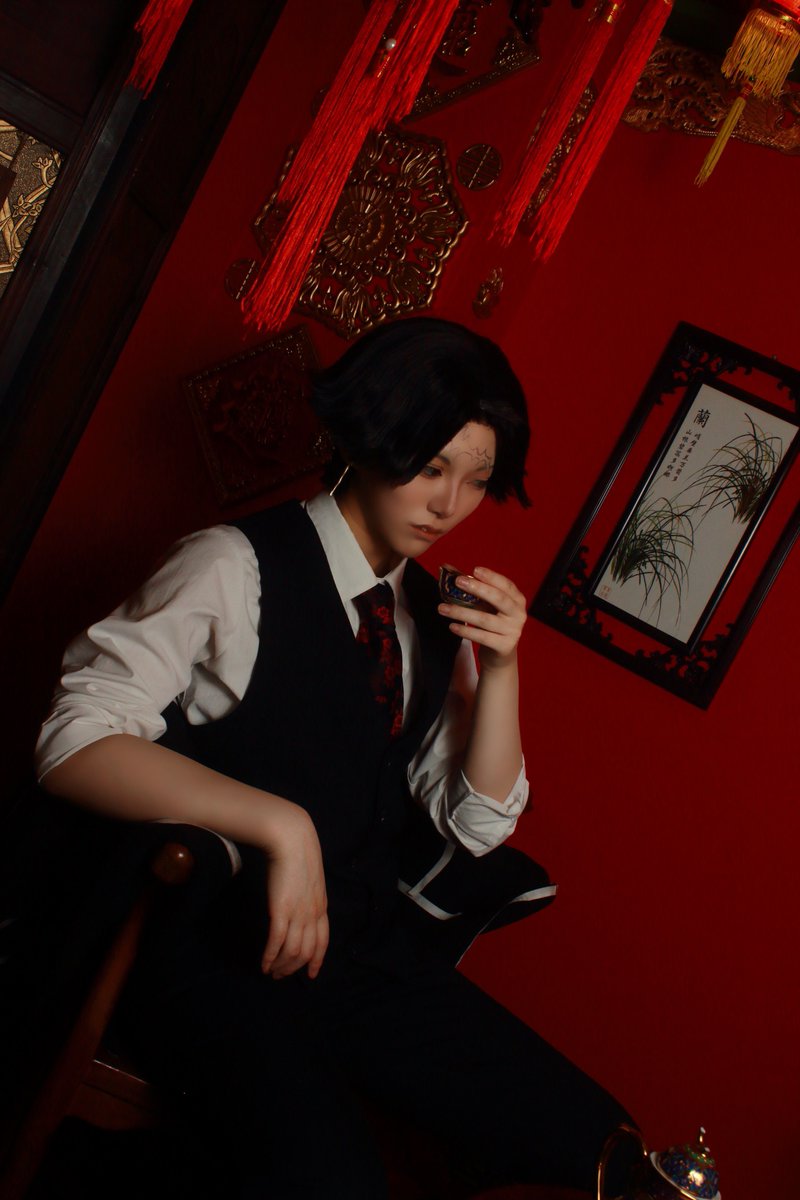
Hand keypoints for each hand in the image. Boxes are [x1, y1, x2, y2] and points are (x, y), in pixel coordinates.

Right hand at [260, 802, 328, 979]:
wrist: (292, 839)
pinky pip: (277, 942)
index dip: (317, 960)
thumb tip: (299, 903)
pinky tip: (264, 964)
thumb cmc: (298, 853)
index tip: (311, 974)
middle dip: (294, 968)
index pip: (323, 941)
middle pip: (306, 951)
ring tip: (271, 972)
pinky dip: (270, 956)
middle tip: (281, 976)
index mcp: (321, 905)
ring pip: (292, 951)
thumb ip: (307, 893)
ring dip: (281, 966)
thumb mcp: (309, 877)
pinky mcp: (281, 910)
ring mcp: (298, 913)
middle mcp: (312, 914)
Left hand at [438, 566, 526, 669]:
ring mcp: (513, 631)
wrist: (500, 654)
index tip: (475, 570)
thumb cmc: (492, 623)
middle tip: (458, 581)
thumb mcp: (488, 606)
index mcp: (517, 600)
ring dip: (461, 612)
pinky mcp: (504, 646)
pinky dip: (465, 631)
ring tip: (442, 608)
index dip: (491, 577)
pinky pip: (482, 637)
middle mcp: (518, 614)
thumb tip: (450, 572)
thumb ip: (475, 591)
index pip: (506, 585)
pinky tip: (452, 626)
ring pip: (484, 619)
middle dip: (478, 588)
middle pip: (499, 599)